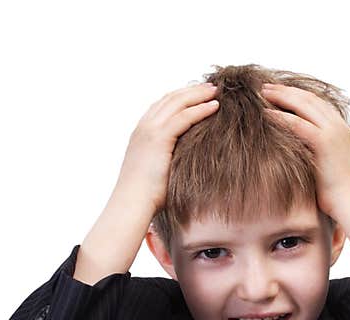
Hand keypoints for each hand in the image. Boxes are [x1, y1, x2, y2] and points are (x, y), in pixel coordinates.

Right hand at [113, 82, 219, 214]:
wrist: (132, 203)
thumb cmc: (146, 196)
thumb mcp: (157, 170)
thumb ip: (168, 159)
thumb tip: (184, 162)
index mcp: (141, 133)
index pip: (162, 106)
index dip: (181, 97)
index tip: (198, 94)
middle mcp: (144, 127)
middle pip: (170, 99)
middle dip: (191, 91)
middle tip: (211, 87)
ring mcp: (150, 130)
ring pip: (178, 103)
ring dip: (198, 95)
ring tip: (216, 91)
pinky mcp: (159, 138)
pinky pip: (184, 117)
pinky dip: (200, 109)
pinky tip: (215, 106)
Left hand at [259, 83, 349, 218]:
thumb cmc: (341, 194)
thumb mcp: (330, 166)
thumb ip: (317, 153)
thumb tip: (300, 154)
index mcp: (341, 129)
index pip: (317, 103)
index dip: (297, 95)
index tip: (279, 91)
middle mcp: (338, 126)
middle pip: (308, 99)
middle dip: (286, 91)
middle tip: (265, 86)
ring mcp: (333, 132)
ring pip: (303, 105)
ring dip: (281, 97)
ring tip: (261, 93)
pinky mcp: (325, 143)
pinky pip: (297, 124)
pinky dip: (280, 116)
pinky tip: (265, 113)